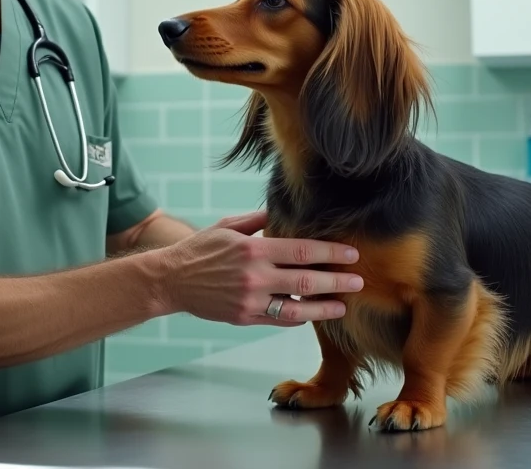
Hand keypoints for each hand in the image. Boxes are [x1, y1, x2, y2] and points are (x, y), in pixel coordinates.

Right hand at [154, 209, 362, 326]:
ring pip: (297, 308)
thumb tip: (284, 210)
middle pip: (306, 281)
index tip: (351, 254)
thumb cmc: (201, 248)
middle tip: (359, 281)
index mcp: (254, 249)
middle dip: (337, 281)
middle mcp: (255, 277)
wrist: (172, 280)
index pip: (302, 251)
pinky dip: (298, 317)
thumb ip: (258, 220)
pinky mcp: (244, 318)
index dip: (330, 253)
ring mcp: (250, 301)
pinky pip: (279, 320)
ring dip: (324, 307)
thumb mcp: (228, 226)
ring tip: (343, 305)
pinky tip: (312, 312)